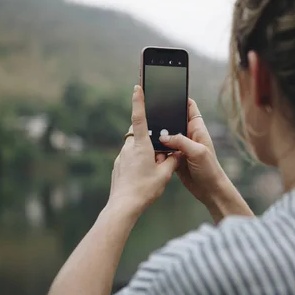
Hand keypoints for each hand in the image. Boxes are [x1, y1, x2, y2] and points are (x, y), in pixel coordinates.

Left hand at [109, 86, 178, 214]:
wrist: (123, 206)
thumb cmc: (145, 190)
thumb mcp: (165, 175)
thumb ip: (172, 160)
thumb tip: (175, 153)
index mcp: (141, 145)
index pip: (139, 118)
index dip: (139, 101)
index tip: (137, 87)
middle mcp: (128, 148)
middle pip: (142, 138)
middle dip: (152, 145)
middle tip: (159, 161)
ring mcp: (121, 157)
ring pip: (136, 150)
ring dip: (146, 156)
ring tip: (151, 175)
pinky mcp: (118, 166)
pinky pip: (130, 160)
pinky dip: (138, 165)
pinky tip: (142, 180)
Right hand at [158, 99, 228, 204]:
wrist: (209, 190)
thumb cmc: (209, 169)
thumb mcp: (197, 152)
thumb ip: (180, 141)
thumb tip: (163, 136)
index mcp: (197, 129)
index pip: (190, 107)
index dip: (181, 98)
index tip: (169, 91)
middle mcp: (189, 135)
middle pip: (174, 120)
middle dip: (164, 116)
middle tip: (150, 110)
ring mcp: (181, 146)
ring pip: (167, 135)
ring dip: (159, 134)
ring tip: (147, 129)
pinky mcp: (175, 157)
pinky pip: (163, 149)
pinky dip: (157, 148)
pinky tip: (149, 147)